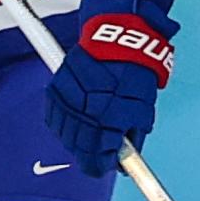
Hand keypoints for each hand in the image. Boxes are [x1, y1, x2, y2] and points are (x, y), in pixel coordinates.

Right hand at [46, 0, 175, 173]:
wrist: (116, 35)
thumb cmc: (135, 70)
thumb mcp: (144, 107)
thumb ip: (134, 135)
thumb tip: (126, 157)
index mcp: (108, 123)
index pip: (96, 163)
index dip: (103, 165)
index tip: (108, 162)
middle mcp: (85, 116)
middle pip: (79, 151)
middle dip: (92, 153)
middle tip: (101, 149)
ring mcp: (67, 103)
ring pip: (66, 135)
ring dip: (77, 136)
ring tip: (91, 128)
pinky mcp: (55, 90)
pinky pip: (55, 117)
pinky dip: (65, 121)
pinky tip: (77, 116)